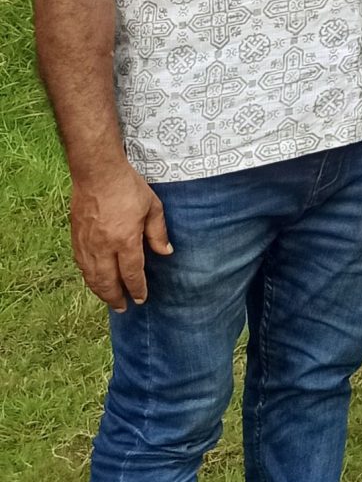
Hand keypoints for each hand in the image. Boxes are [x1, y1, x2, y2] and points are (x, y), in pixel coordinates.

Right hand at [68, 161, 170, 311]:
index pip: (131, 273)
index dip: (137, 289)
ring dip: (100, 291)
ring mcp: (87, 243)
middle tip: (123, 308)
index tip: (141, 298)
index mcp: (125, 240)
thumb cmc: (128, 188)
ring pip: (91, 276)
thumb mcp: (153, 208)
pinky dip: (88, 277)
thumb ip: (158, 233)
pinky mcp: (76, 237)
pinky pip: (81, 265)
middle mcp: (104, 246)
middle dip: (116, 297)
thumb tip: (166, 252)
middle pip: (108, 281)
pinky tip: (94, 281)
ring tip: (109, 299)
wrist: (97, 173)